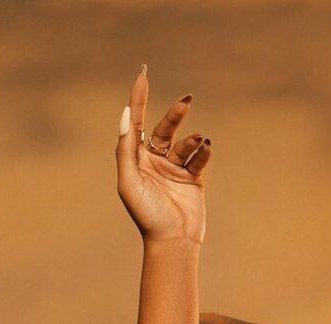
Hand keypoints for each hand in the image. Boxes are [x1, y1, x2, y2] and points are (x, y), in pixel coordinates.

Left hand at [116, 63, 209, 244]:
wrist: (173, 241)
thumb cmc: (146, 214)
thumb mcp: (129, 180)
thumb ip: (125, 148)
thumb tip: (126, 114)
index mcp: (135, 162)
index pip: (136, 124)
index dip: (138, 99)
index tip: (143, 75)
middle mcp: (154, 163)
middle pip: (164, 129)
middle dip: (175, 114)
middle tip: (186, 101)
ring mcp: (174, 170)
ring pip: (185, 142)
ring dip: (191, 140)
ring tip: (197, 143)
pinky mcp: (193, 179)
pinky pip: (200, 156)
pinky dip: (203, 151)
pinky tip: (205, 149)